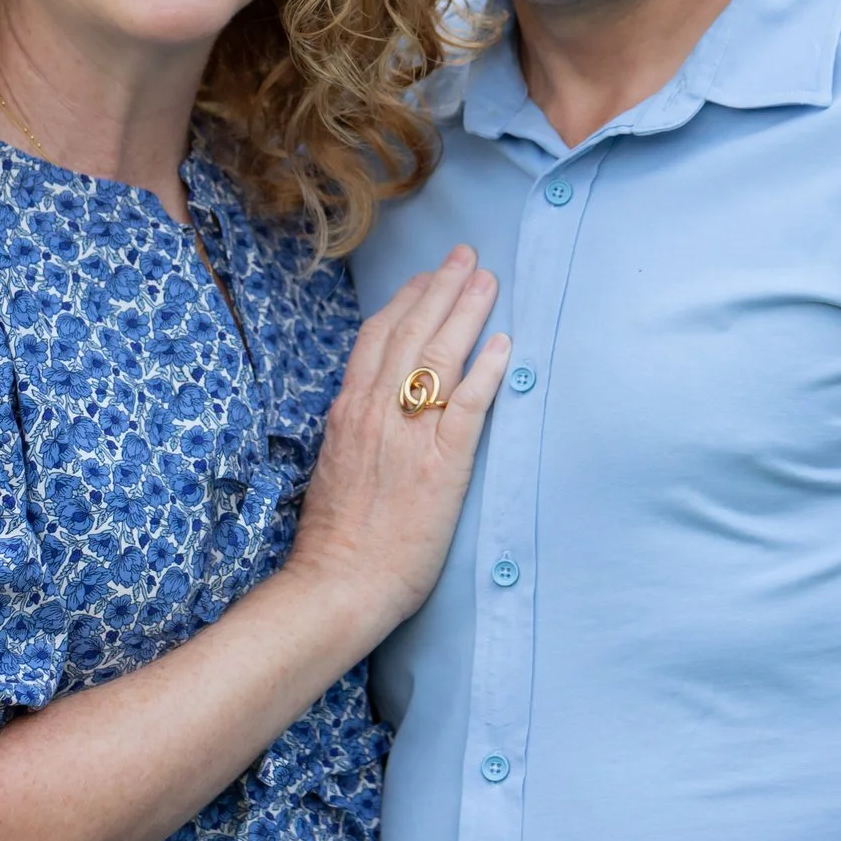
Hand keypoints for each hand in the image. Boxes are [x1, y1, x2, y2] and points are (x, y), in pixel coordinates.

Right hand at [286, 245, 506, 637]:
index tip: (427, 276)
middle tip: (467, 256)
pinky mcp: (443, 465)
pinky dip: (488, 371)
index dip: (406, 300)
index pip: (379, 337)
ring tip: (488, 281)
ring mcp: (410, 436)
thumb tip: (371, 406)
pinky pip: (469, 406)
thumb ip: (354, 430)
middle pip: (412, 332)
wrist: (338, 584)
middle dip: (442, 288)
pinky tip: (506, 345)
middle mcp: (377, 412)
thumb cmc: (336, 538)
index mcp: (349, 411)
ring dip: (467, 312)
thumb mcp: (335, 466)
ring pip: (439, 356)